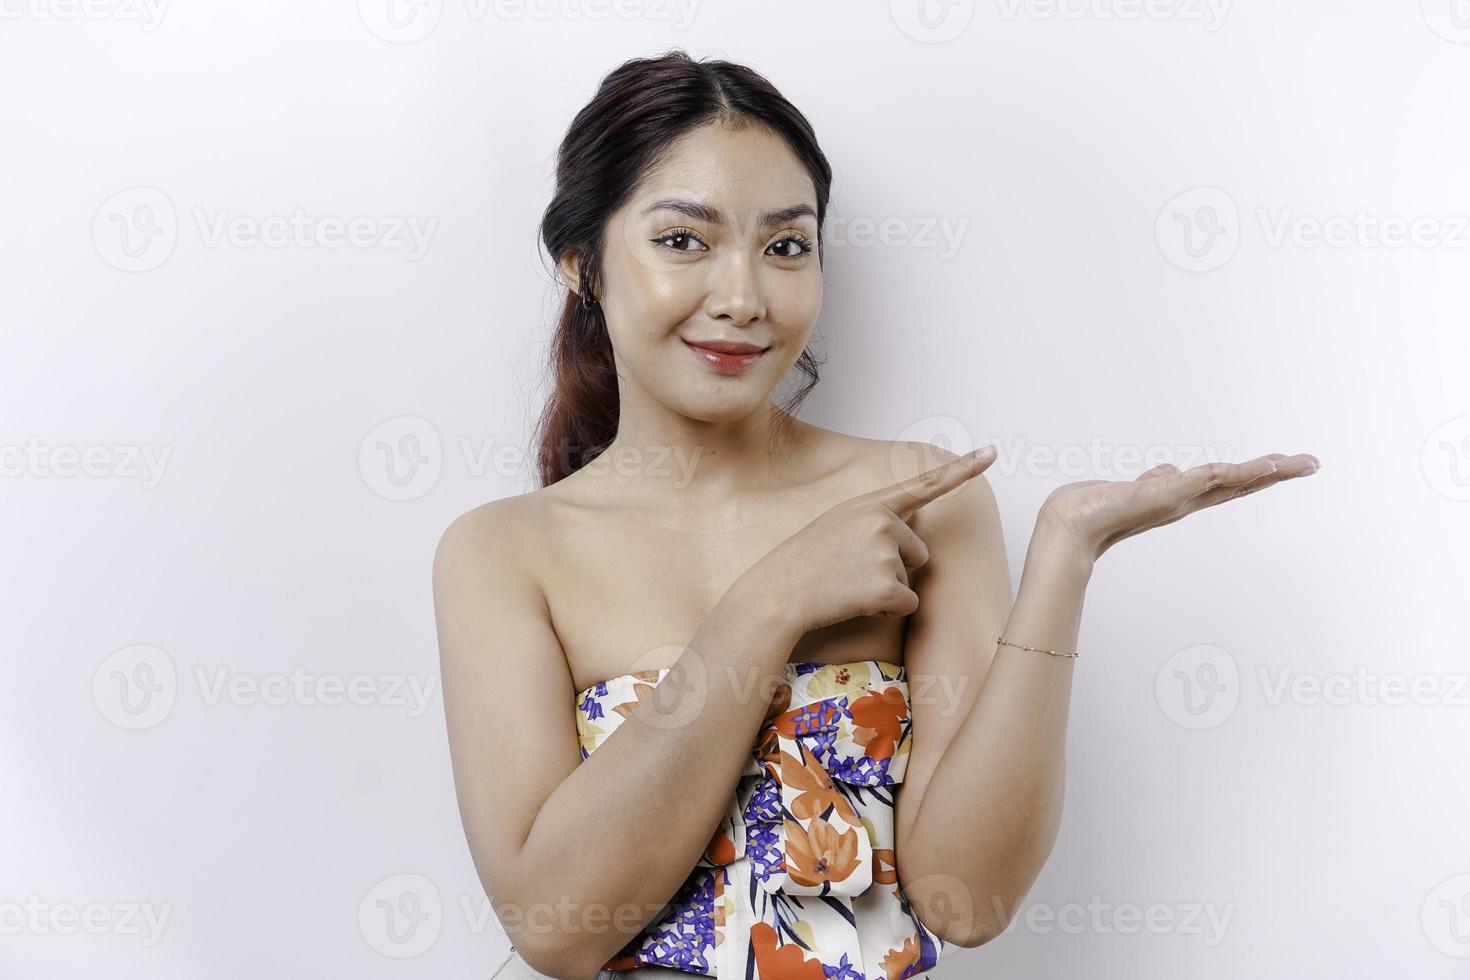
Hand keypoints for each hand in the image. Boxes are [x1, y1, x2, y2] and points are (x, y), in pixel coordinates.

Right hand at [742, 447, 997, 635]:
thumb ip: (873, 520)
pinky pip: (907, 604)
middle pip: (919, 551)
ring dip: (887, 589)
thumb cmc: (804, 563)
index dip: (963, 469)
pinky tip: (854, 601)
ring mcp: (885, 552)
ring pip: (911, 579)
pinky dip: (886, 610)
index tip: (992, 452)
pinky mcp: (886, 585)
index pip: (926, 484)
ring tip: (848, 584)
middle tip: (852, 570)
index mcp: (871, 504)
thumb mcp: (836, 524)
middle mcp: (883, 522)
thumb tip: (906, 532)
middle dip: (895, 567)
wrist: (777, 593)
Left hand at [1037, 452, 1320, 561]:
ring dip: (1263, 471)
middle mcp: (1183, 502)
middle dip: (1275, 474)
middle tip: (1311, 464)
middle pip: (1238, 484)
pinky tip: (1257, 468)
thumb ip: (1156, 482)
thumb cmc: (1095, 509)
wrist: (1069, 526)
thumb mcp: (1134, 489)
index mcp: (1178, 498)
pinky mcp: (1164, 496)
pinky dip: (1231, 474)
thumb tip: (1171, 471)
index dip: (1256, 475)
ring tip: (1296, 463)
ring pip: (1229, 481)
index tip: (1286, 464)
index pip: (1225, 483)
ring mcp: (1176, 500)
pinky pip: (1203, 481)